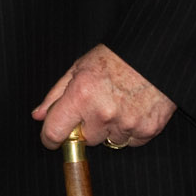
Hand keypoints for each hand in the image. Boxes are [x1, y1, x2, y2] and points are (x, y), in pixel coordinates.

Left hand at [30, 44, 174, 149]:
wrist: (157, 53)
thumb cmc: (117, 57)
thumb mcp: (79, 67)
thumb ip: (56, 94)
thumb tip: (38, 115)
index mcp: (81, 95)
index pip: (54, 133)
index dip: (50, 138)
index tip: (52, 138)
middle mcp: (102, 113)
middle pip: (84, 139)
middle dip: (87, 127)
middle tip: (98, 105)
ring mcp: (126, 124)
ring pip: (109, 141)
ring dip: (111, 129)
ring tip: (119, 104)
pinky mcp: (148, 130)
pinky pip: (132, 142)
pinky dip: (132, 131)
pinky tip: (134, 110)